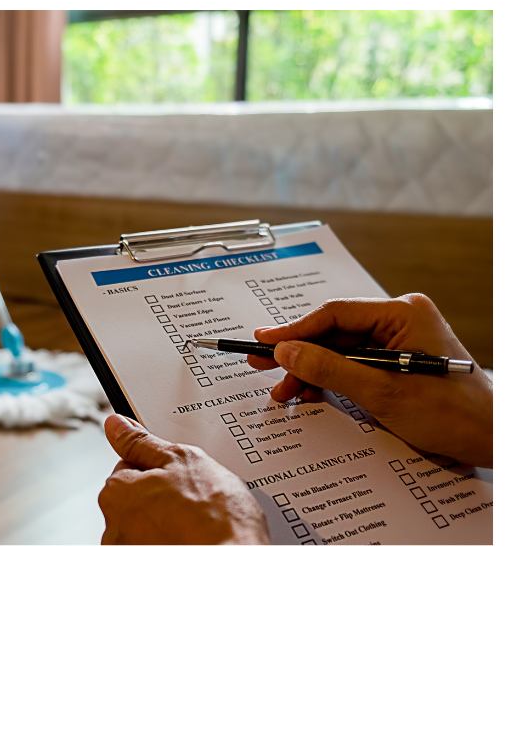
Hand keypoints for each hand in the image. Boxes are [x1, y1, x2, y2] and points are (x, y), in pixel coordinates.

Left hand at [99, 415, 269, 545]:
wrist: (235, 558)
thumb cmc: (213, 517)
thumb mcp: (182, 460)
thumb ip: (143, 442)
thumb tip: (117, 425)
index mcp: (116, 492)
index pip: (128, 466)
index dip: (158, 467)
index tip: (178, 473)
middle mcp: (113, 526)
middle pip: (136, 498)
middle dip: (161, 495)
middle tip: (193, 497)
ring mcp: (128, 550)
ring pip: (148, 524)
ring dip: (166, 521)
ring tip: (198, 522)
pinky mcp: (146, 563)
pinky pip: (157, 544)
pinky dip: (171, 540)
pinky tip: (193, 538)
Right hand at [250, 294, 493, 467]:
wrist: (489, 436)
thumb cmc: (451, 412)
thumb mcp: (382, 393)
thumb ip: (330, 369)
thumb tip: (286, 351)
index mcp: (401, 314)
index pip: (334, 314)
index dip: (294, 330)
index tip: (264, 342)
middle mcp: (398, 320)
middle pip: (332, 333)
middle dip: (298, 354)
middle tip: (261, 365)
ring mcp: (396, 340)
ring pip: (338, 351)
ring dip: (311, 371)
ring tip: (284, 392)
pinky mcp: (394, 361)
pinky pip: (352, 364)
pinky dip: (330, 380)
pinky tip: (310, 394)